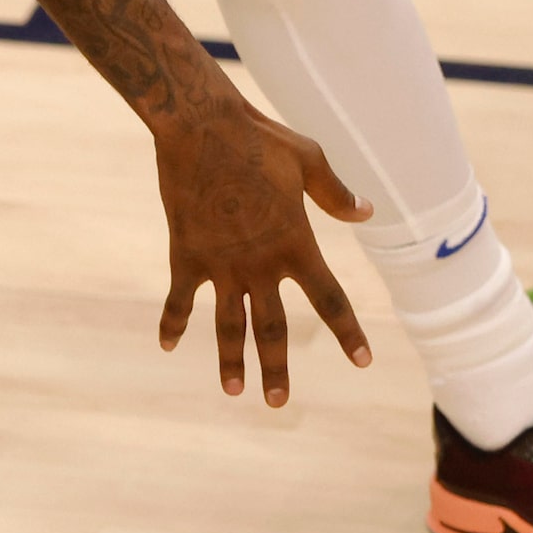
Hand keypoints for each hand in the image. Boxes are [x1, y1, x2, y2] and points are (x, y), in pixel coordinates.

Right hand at [152, 106, 373, 405]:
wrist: (201, 129)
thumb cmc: (260, 138)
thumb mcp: (309, 160)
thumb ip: (336, 194)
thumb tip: (366, 213)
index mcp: (295, 243)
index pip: (329, 299)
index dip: (347, 333)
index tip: (362, 362)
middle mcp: (259, 263)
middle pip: (273, 329)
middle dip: (277, 368)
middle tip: (278, 402)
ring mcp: (220, 265)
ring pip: (228, 326)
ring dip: (230, 361)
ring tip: (234, 391)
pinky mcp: (187, 257)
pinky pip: (179, 300)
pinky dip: (172, 323)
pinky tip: (166, 345)